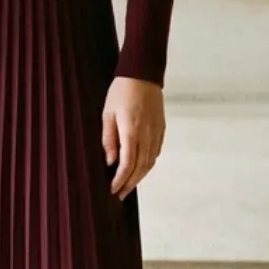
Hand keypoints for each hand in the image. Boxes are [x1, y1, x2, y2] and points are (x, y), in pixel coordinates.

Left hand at [102, 77, 165, 199]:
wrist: (143, 74)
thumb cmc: (121, 91)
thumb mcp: (107, 114)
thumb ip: (108, 139)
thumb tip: (110, 161)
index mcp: (132, 131)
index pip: (128, 164)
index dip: (120, 180)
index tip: (112, 189)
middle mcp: (147, 135)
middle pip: (141, 167)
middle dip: (130, 183)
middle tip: (120, 194)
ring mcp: (156, 132)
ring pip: (150, 162)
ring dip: (140, 176)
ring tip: (129, 185)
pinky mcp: (161, 128)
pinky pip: (156, 152)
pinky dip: (148, 164)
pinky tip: (141, 168)